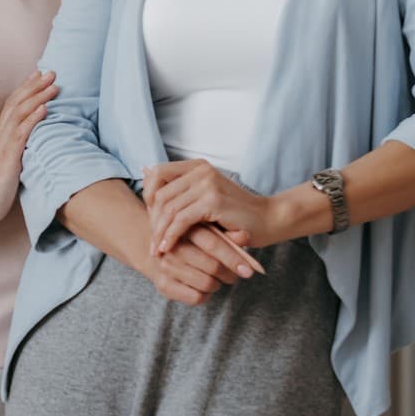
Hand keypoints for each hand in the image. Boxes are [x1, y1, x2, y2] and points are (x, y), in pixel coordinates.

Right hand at [0, 71, 58, 225]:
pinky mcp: (7, 158)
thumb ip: (13, 152)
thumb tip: (29, 146)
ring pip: (19, 114)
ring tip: (52, 85)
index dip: (25, 89)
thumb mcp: (4, 166)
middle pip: (16, 104)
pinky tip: (44, 109)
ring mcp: (2, 146)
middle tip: (51, 71)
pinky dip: (33, 119)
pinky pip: (20, 134)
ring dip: (37, 97)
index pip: (11, 107)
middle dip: (34, 86)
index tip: (38, 76)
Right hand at [139, 228, 258, 304]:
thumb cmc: (197, 242)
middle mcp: (171, 247)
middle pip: (212, 266)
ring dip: (217, 284)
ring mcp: (165, 266)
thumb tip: (244, 236)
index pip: (213, 244)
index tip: (249, 270)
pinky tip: (203, 287)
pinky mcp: (163, 285)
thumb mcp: (213, 233)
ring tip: (216, 279)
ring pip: (206, 283)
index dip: (233, 258)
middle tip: (233, 275)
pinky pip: (196, 297)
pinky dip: (206, 295)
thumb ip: (229, 235)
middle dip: (229, 274)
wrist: (167, 254)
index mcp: (184, 229)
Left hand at [143, 159, 272, 255]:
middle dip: (152, 219)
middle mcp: (201, 170)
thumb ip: (182, 193)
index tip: (150, 217)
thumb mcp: (205, 198)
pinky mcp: (213, 201)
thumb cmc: (236, 214)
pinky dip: (170, 235)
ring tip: (156, 249)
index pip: (158, 173)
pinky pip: (181, 219)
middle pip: (160, 193)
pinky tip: (166, 248)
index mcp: (197, 166)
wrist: (269, 219)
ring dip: (159, 231)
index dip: (148, 195)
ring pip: (168, 208)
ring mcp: (207, 184)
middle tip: (151, 240)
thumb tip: (146, 184)